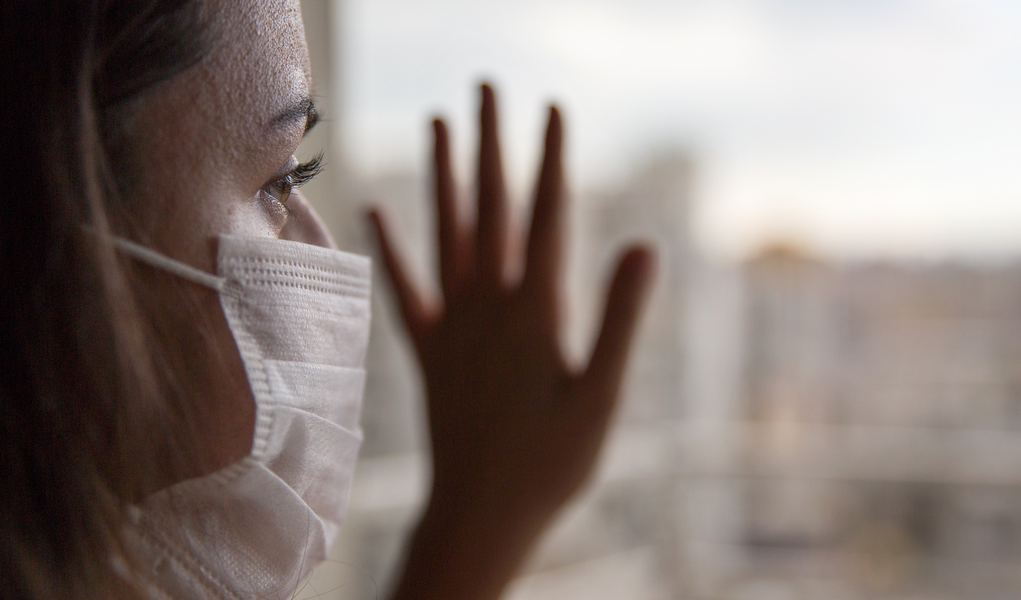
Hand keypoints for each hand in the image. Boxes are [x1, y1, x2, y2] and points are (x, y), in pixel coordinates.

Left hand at [369, 84, 653, 599]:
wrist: (479, 517)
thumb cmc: (550, 465)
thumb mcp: (601, 397)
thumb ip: (619, 319)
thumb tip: (642, 246)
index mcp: (535, 314)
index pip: (545, 219)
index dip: (550, 160)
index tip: (553, 108)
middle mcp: (487, 308)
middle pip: (488, 210)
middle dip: (491, 144)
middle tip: (487, 88)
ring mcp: (453, 327)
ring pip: (444, 235)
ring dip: (442, 176)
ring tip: (439, 122)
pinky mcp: (428, 352)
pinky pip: (405, 291)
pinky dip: (391, 250)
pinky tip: (377, 210)